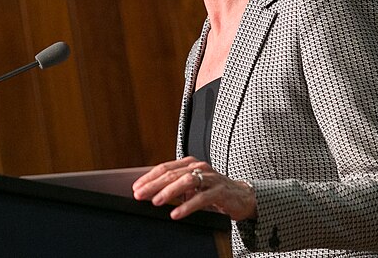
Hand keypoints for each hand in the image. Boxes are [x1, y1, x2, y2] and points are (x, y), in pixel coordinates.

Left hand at [132, 157, 256, 220]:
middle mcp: (199, 167)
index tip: (136, 187)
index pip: (165, 167)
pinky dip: (187, 206)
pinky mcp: (220, 191)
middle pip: (173, 173)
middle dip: (154, 184)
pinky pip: (202, 198)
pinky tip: (176, 213)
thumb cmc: (212, 191)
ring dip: (169, 192)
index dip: (149, 177)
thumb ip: (175, 187)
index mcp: (190, 163)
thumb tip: (149, 194)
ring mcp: (211, 178)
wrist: (241, 196)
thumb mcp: (191, 187)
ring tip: (156, 201)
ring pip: (187, 181)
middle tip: (139, 195)